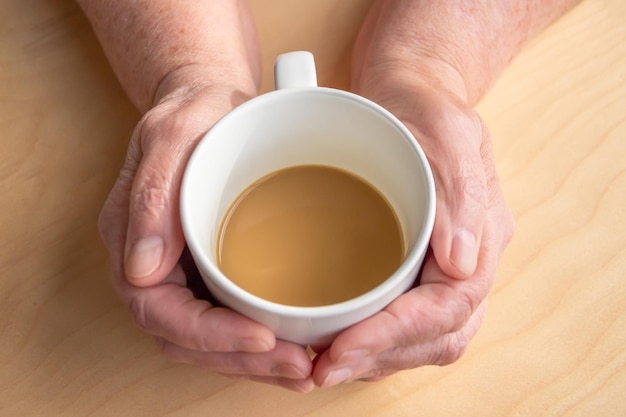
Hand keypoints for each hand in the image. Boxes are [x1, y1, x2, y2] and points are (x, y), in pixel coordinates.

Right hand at [98, 79, 314, 392]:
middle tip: (299, 367)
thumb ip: (151, 197)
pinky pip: (228, 318)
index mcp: (132, 238)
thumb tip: (142, 271)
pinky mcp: (212, 271)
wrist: (212, 104)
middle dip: (242, 359)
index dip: (209, 335)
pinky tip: (297, 345)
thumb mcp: (172, 134)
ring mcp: (183, 272)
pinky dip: (260, 341)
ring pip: (208, 339)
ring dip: (255, 361)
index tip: (262, 338)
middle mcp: (153, 266)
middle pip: (187, 338)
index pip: (159, 310)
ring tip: (305, 369)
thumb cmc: (192, 112)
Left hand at [312, 61, 514, 385]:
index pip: (449, 306)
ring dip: (375, 358)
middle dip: (381, 357)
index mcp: (482, 232)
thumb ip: (460, 193)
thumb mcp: (445, 131)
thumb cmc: (425, 106)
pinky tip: (337, 340)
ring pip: (422, 338)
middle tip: (322, 367)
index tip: (344, 346)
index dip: (397, 333)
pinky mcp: (416, 267)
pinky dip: (373, 341)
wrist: (412, 94)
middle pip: (437, 335)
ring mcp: (443, 267)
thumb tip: (462, 265)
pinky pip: (404, 321)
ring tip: (322, 364)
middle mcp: (467, 260)